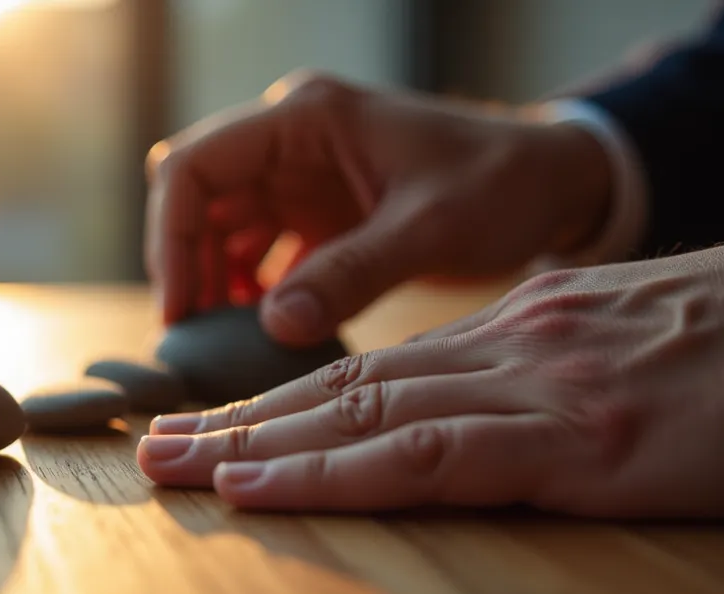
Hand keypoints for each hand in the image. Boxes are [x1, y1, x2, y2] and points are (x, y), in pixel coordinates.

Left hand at [138, 219, 723, 517]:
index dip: (286, 401)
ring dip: (258, 445)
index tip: (219, 428)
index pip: (375, 370)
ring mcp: (536, 389)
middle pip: (344, 388)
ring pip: (360, 415)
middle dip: (242, 421)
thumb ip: (558, 368)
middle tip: (156, 446)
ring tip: (174, 467)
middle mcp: (508, 350)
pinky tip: (264, 485)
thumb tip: (505, 400)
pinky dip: (333, 471)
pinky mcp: (579, 439)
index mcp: (523, 333)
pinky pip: (426, 454)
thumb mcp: (638, 345)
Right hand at [144, 70, 612, 345]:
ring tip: (223, 344)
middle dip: (185, 266)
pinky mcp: (317, 211)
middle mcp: (291, 139)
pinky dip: (248, 290)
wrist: (553, 184)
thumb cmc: (502, 185)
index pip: (195, 165)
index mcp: (307, 118)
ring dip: (211, 281)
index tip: (181, 309)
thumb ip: (353, 274)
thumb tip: (274, 326)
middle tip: (193, 341)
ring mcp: (301, 175)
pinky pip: (257, 250)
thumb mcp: (431, 228)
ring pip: (219, 227)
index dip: (171, 237)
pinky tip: (263, 331)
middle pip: (197, 198)